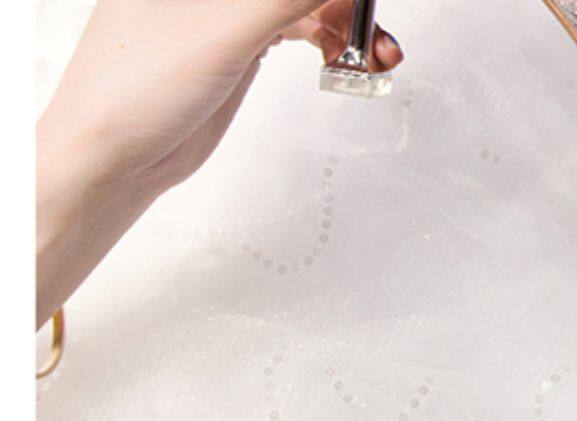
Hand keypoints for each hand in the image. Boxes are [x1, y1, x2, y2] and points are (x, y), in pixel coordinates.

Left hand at [36, 0, 403, 327]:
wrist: (111, 160)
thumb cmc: (132, 94)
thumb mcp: (225, 34)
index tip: (361, 4)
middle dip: (347, 4)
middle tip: (373, 31)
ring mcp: (227, 10)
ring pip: (305, 2)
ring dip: (350, 25)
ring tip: (378, 56)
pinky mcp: (240, 43)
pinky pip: (300, 28)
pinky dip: (333, 43)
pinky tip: (352, 63)